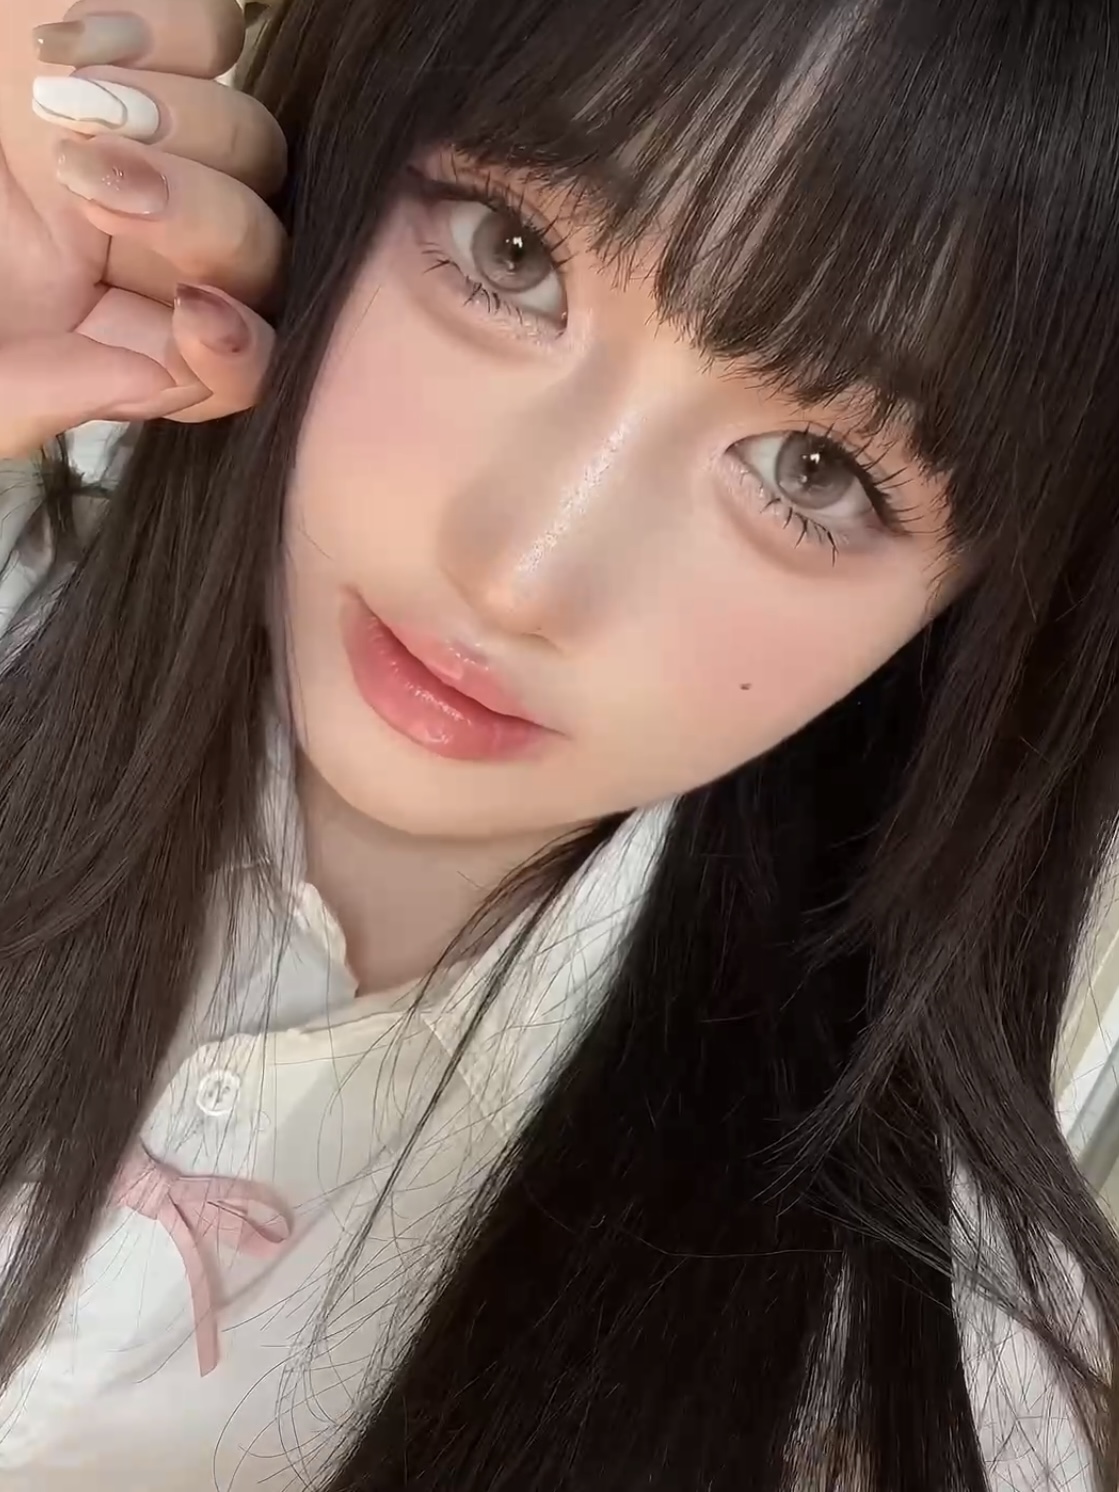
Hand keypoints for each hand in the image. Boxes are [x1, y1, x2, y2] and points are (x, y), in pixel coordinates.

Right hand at [0, 0, 285, 457]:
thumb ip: (30, 395)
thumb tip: (158, 380)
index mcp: (107, 329)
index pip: (234, 362)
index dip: (240, 354)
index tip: (196, 323)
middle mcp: (139, 241)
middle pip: (257, 251)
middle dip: (202, 226)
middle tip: (93, 181)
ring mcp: (143, 136)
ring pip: (250, 145)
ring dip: (184, 128)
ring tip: (60, 106)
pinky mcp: (123, 38)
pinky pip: (209, 31)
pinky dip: (165, 32)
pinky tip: (63, 43)